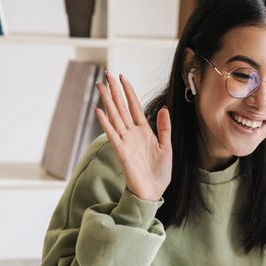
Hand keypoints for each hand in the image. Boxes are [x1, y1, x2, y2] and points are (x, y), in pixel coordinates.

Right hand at [94, 71, 171, 201]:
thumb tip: (164, 109)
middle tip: (107, 74)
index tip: (123, 77)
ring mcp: (125, 141)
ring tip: (100, 86)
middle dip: (114, 91)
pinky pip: (112, 134)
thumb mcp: (166, 146)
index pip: (134, 106)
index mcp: (144, 131)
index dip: (129, 91)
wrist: (153, 191)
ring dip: (107, 101)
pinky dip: (105, 123)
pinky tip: (99, 110)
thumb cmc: (159, 172)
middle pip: (121, 107)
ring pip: (114, 117)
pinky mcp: (121, 152)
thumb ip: (164, 128)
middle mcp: (132, 133)